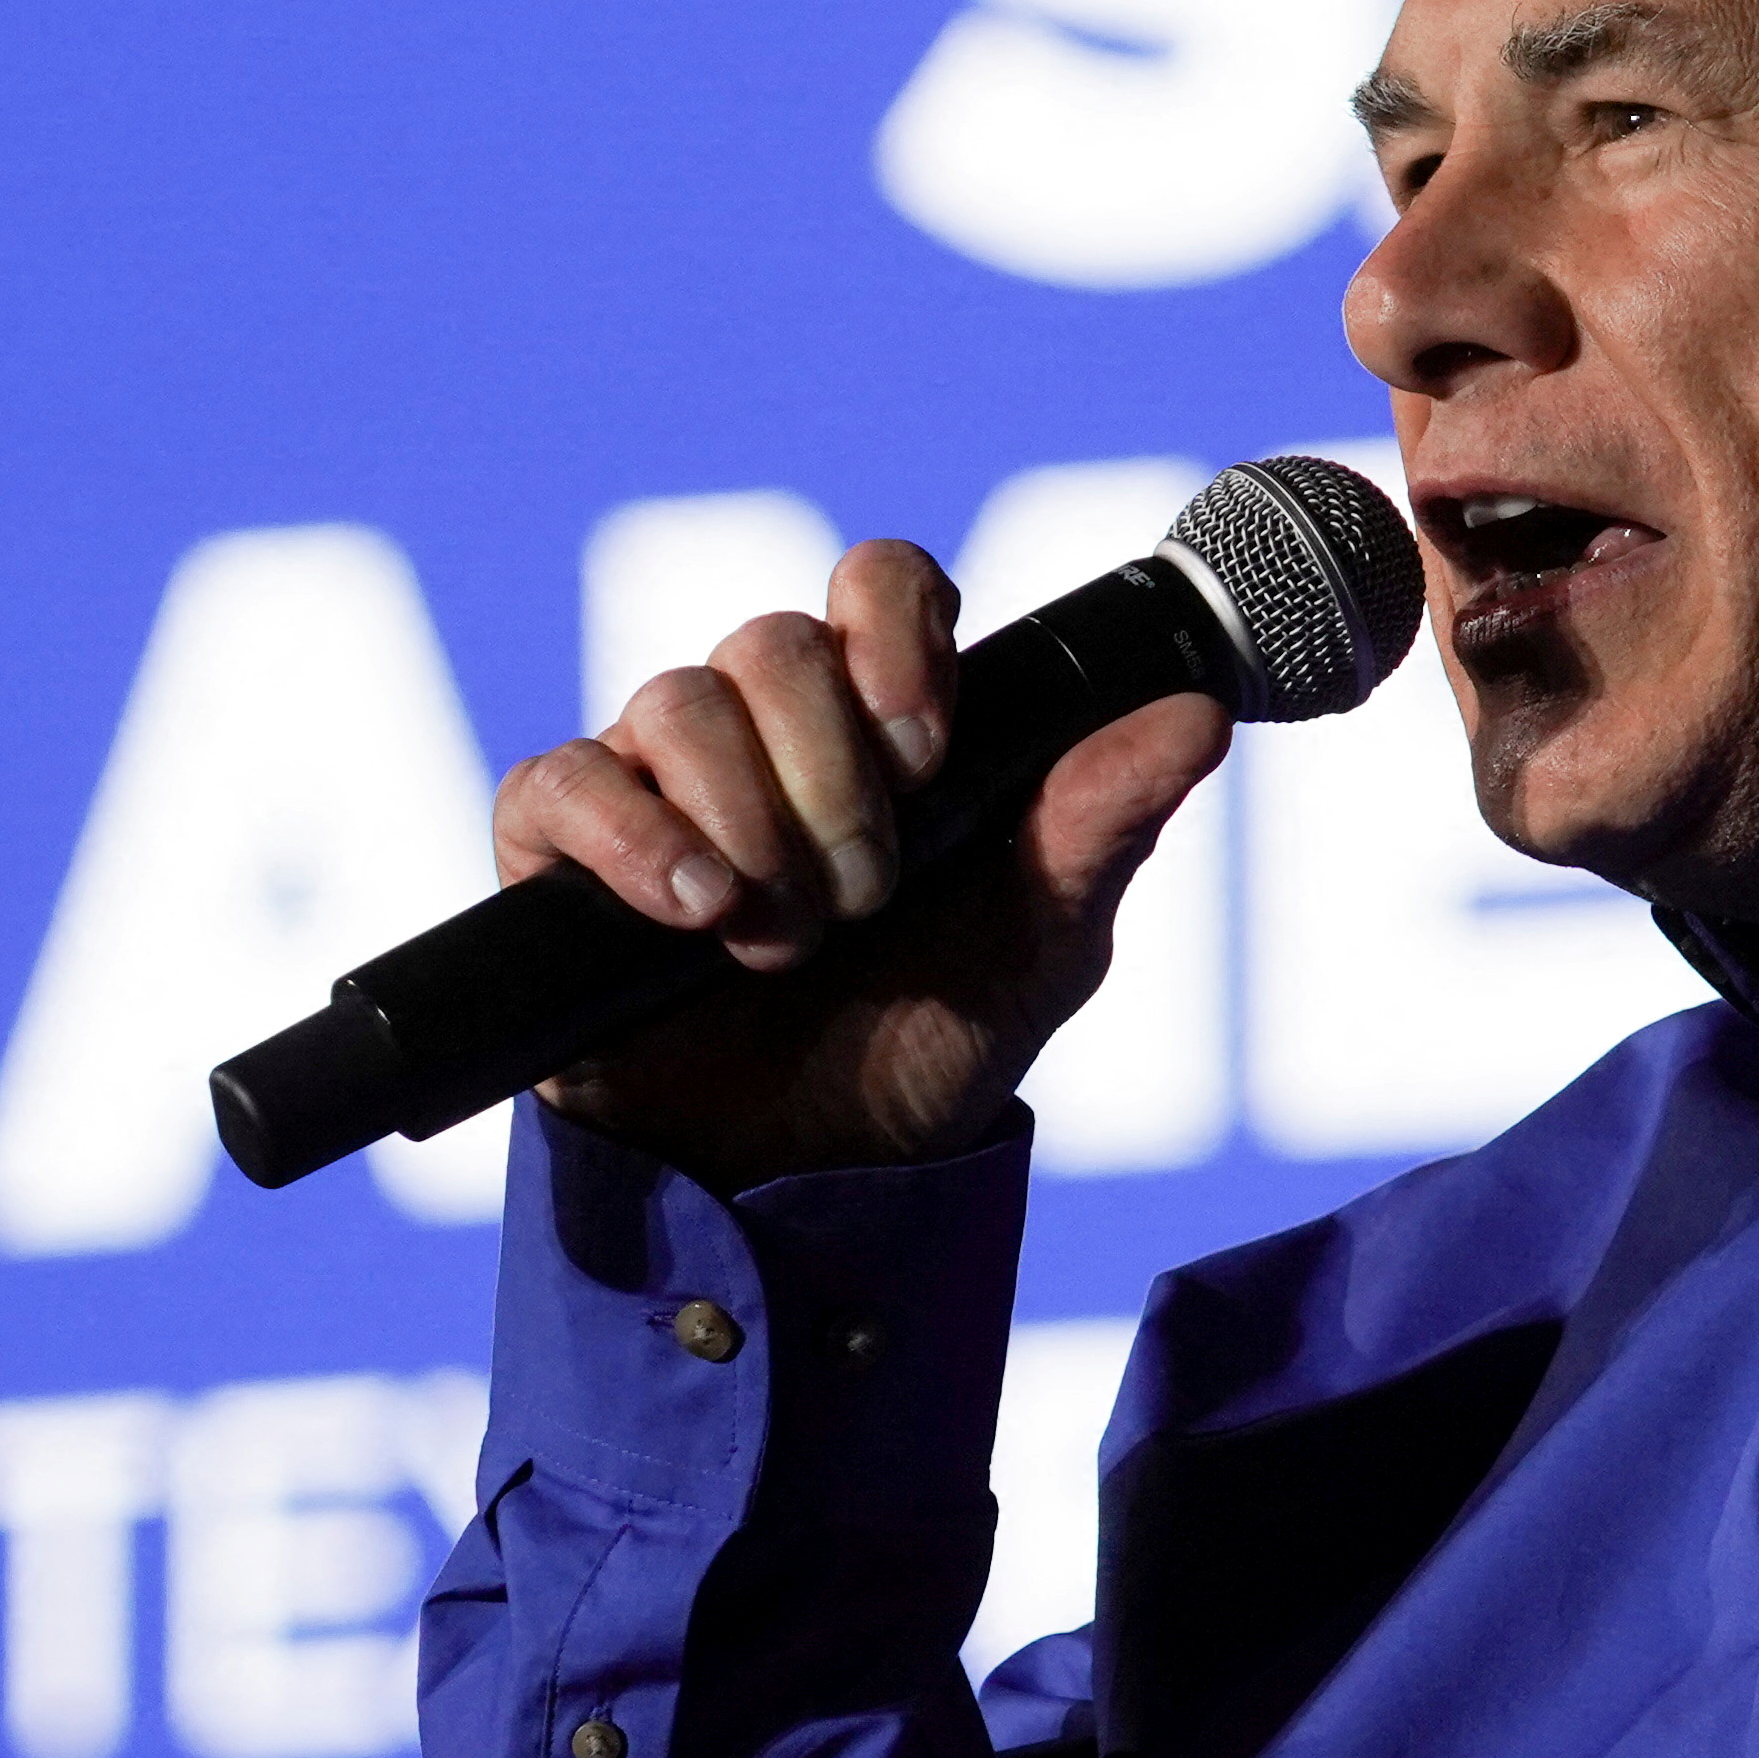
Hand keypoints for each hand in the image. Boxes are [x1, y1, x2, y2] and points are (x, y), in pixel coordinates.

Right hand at [495, 537, 1232, 1184]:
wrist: (807, 1175)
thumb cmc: (924, 1039)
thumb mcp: (1037, 945)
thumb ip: (1101, 825)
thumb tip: (1200, 715)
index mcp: (881, 719)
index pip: (876, 582)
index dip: (896, 632)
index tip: (928, 751)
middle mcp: (763, 729)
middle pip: (772, 642)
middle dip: (830, 775)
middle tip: (865, 896)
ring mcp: (657, 781)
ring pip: (675, 699)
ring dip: (746, 820)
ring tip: (782, 937)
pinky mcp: (559, 851)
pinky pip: (561, 780)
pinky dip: (630, 836)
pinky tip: (692, 908)